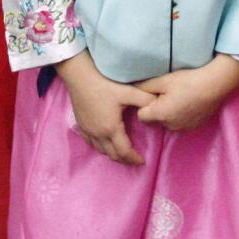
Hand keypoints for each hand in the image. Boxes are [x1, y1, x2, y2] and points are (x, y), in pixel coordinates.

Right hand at [56, 51, 154, 165]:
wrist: (80, 77)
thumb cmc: (104, 85)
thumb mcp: (128, 92)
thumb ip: (145, 99)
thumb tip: (158, 105)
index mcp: (111, 129)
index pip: (124, 152)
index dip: (134, 159)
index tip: (142, 161)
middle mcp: (98, 134)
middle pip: (112, 155)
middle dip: (124, 160)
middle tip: (134, 159)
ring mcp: (88, 131)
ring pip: (101, 150)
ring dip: (113, 154)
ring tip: (122, 152)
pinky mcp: (81, 126)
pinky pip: (91, 143)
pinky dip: (101, 147)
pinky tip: (105, 142)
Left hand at [134, 54, 238, 132]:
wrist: (215, 85)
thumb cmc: (187, 81)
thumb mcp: (163, 80)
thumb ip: (145, 86)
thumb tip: (131, 88)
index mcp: (160, 115)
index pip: (141, 116)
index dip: (144, 105)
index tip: (151, 95)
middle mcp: (170, 126)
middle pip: (154, 121)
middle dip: (155, 110)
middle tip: (164, 95)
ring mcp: (183, 128)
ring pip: (167, 122)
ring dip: (168, 114)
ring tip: (178, 98)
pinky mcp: (194, 127)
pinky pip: (180, 123)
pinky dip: (180, 115)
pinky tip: (187, 103)